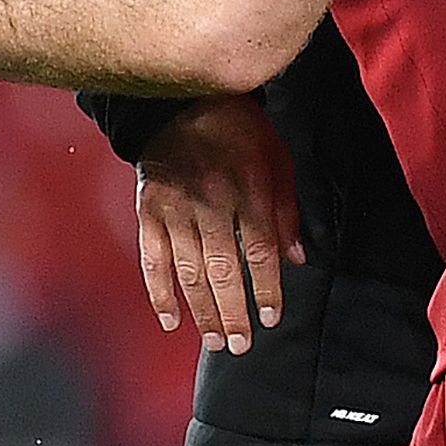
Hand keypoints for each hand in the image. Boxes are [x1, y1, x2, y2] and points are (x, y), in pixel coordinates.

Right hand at [136, 96, 305, 355]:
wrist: (183, 100)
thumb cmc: (239, 130)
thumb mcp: (276, 159)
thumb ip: (286, 211)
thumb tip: (296, 260)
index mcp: (248, 188)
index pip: (259, 251)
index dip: (265, 289)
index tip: (270, 317)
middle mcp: (211, 202)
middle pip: (222, 270)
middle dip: (233, 313)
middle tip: (240, 345)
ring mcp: (176, 208)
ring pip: (188, 272)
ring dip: (202, 312)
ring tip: (215, 340)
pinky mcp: (149, 210)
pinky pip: (153, 260)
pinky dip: (160, 294)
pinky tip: (171, 320)